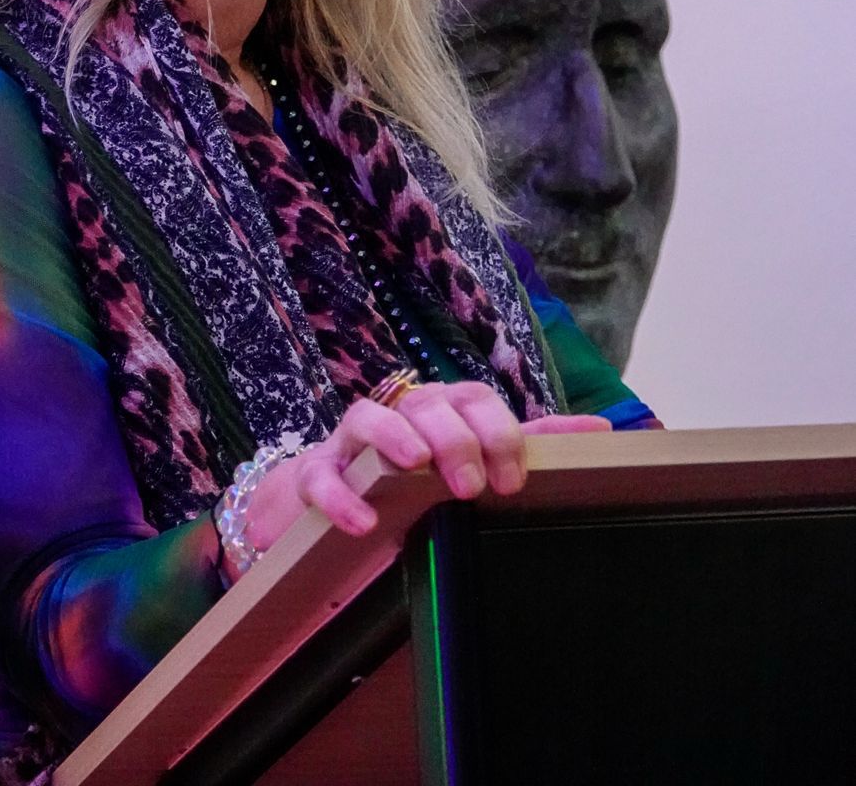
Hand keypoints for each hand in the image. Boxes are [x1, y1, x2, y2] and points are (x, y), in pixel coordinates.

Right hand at [242, 382, 610, 552]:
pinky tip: (363, 522)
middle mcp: (398, 412)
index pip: (472, 398)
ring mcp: (353, 441)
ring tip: (416, 465)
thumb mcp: (478, 456)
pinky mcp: (318, 472)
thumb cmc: (422, 471)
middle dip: (452, 438)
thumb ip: (531, 442)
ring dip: (394, 437)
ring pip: (367, 417)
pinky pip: (321, 475)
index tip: (512, 479)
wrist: (345, 492)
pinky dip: (341, 496)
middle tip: (470, 485)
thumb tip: (602, 431)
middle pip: (425, 403)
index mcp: (442, 407)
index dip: (495, 431)